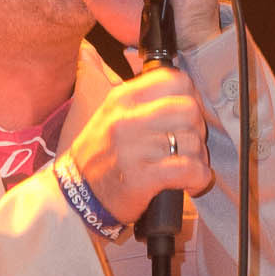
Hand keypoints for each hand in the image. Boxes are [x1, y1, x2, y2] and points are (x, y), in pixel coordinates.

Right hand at [66, 66, 211, 226]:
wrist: (76, 195)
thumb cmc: (98, 157)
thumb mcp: (110, 114)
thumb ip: (142, 99)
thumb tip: (182, 91)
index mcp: (123, 99)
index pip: (175, 80)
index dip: (190, 97)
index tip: (187, 117)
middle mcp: (127, 119)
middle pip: (189, 110)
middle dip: (197, 129)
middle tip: (188, 146)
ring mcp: (133, 149)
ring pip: (192, 141)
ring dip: (198, 158)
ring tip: (188, 168)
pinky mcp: (142, 178)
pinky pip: (189, 169)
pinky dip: (198, 178)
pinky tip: (191, 183)